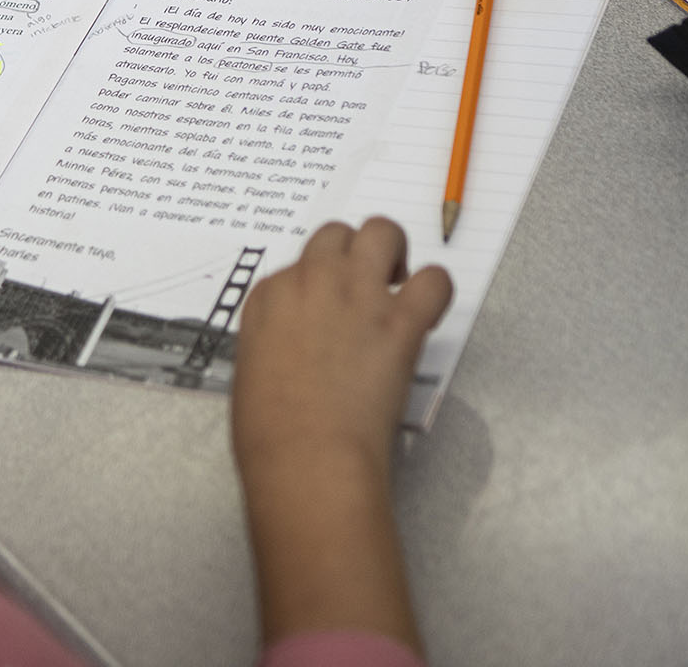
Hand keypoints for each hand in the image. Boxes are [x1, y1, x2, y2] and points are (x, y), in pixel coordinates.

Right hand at [233, 219, 450, 472]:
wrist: (306, 457)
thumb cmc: (271, 433)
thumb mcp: (252, 373)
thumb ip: (276, 342)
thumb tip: (300, 345)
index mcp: (269, 297)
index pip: (298, 266)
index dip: (318, 286)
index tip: (327, 311)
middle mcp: (311, 282)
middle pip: (336, 234)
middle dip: (353, 253)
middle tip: (366, 285)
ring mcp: (357, 295)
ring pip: (383, 231)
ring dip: (394, 252)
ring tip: (398, 284)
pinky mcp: (400, 319)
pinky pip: (434, 278)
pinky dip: (436, 290)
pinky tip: (426, 313)